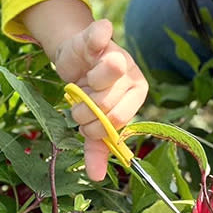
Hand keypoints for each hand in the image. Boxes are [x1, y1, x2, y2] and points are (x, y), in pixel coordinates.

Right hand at [54, 19, 147, 180]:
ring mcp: (116, 52)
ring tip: (78, 87)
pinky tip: (99, 38)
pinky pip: (99, 35)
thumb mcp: (96, 119)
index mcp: (137, 93)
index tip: (86, 124)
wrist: (75, 60)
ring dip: (79, 90)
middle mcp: (131, 72)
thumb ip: (98, 144)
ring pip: (101, 78)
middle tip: (79, 105)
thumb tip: (96, 177)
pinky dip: (99, 36)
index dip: (96, 127)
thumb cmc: (90, 92)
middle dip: (85, 111)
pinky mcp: (98, 36)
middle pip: (107, 103)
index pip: (117, 120)